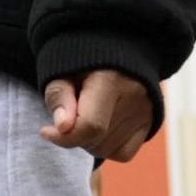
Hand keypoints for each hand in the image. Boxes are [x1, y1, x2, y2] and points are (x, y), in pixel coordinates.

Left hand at [43, 68, 158, 159]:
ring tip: (82, 114)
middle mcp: (134, 96)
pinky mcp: (150, 121)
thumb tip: (63, 127)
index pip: (91, 125)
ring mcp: (145, 111)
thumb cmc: (78, 57)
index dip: (64, 136)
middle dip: (74, 134)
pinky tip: (96, 127)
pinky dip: (106, 147)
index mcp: (110, 79)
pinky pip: (123, 153)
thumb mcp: (60, 68)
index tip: (45, 131)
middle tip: (67, 112)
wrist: (111, 43)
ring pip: (107, 150)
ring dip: (87, 141)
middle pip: (96, 140)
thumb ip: (59, 95)